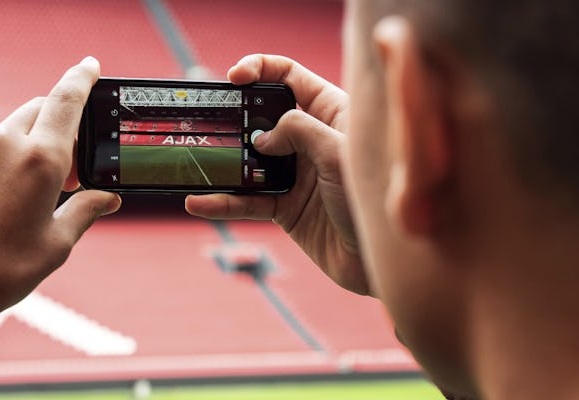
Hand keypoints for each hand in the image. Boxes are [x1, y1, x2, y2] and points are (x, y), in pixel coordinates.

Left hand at [0, 57, 120, 322]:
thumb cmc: (0, 272)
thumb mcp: (55, 245)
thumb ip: (85, 211)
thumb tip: (107, 198)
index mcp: (40, 160)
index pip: (67, 99)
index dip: (82, 77)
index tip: (90, 65)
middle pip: (35, 113)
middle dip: (53, 129)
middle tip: (62, 170)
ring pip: (0, 137)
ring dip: (14, 156)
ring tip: (11, 204)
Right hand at [185, 54, 368, 294]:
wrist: (384, 262)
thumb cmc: (376, 200)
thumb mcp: (339, 153)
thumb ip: (299, 131)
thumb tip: (261, 136)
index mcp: (331, 112)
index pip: (290, 77)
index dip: (260, 70)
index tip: (235, 78)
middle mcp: (310, 139)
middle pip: (261, 116)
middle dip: (232, 117)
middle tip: (209, 122)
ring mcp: (295, 174)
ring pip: (248, 160)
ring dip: (221, 162)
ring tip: (194, 163)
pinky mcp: (285, 209)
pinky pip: (245, 200)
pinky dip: (221, 202)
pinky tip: (198, 202)